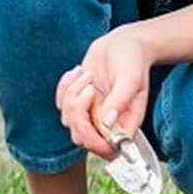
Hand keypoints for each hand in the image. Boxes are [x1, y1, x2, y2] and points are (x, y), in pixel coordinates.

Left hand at [56, 24, 152, 159]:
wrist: (122, 44)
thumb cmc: (132, 61)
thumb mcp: (131, 78)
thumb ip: (120, 101)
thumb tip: (107, 123)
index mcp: (125, 123)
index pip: (107, 149)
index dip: (94, 142)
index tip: (90, 116)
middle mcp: (107, 123)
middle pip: (81, 137)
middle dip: (78, 112)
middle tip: (89, 87)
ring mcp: (90, 113)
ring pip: (68, 119)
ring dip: (73, 94)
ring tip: (88, 75)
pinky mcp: (77, 102)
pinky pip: (60, 103)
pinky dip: (65, 86)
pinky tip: (79, 72)